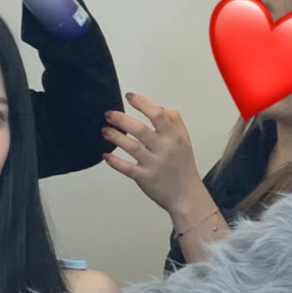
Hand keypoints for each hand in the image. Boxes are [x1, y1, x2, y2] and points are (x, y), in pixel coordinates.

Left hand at [102, 92, 207, 216]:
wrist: (187, 196)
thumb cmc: (183, 167)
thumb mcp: (185, 141)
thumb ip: (175, 122)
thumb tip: (160, 107)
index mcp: (174, 137)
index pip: (158, 114)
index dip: (142, 103)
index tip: (129, 96)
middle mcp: (164, 149)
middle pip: (140, 129)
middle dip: (121, 119)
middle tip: (108, 114)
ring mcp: (154, 164)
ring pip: (131, 147)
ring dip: (115, 137)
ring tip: (104, 130)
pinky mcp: (145, 178)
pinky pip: (127, 168)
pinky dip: (115, 162)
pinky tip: (105, 155)